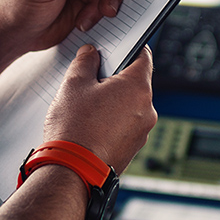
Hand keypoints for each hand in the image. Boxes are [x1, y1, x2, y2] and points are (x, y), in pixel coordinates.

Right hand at [43, 44, 155, 171]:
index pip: (143, 56)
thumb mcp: (74, 84)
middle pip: (134, 83)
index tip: (117, 48)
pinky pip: (125, 126)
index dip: (129, 48)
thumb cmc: (74, 128)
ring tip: (86, 108)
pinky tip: (90, 126)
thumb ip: (86, 61)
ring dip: (112, 102)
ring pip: (129, 106)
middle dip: (114, 79)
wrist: (73, 172)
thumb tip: (91, 54)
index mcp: (138, 88)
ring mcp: (142, 132)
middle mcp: (147, 110)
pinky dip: (112, 122)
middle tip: (90, 81)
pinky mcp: (133, 149)